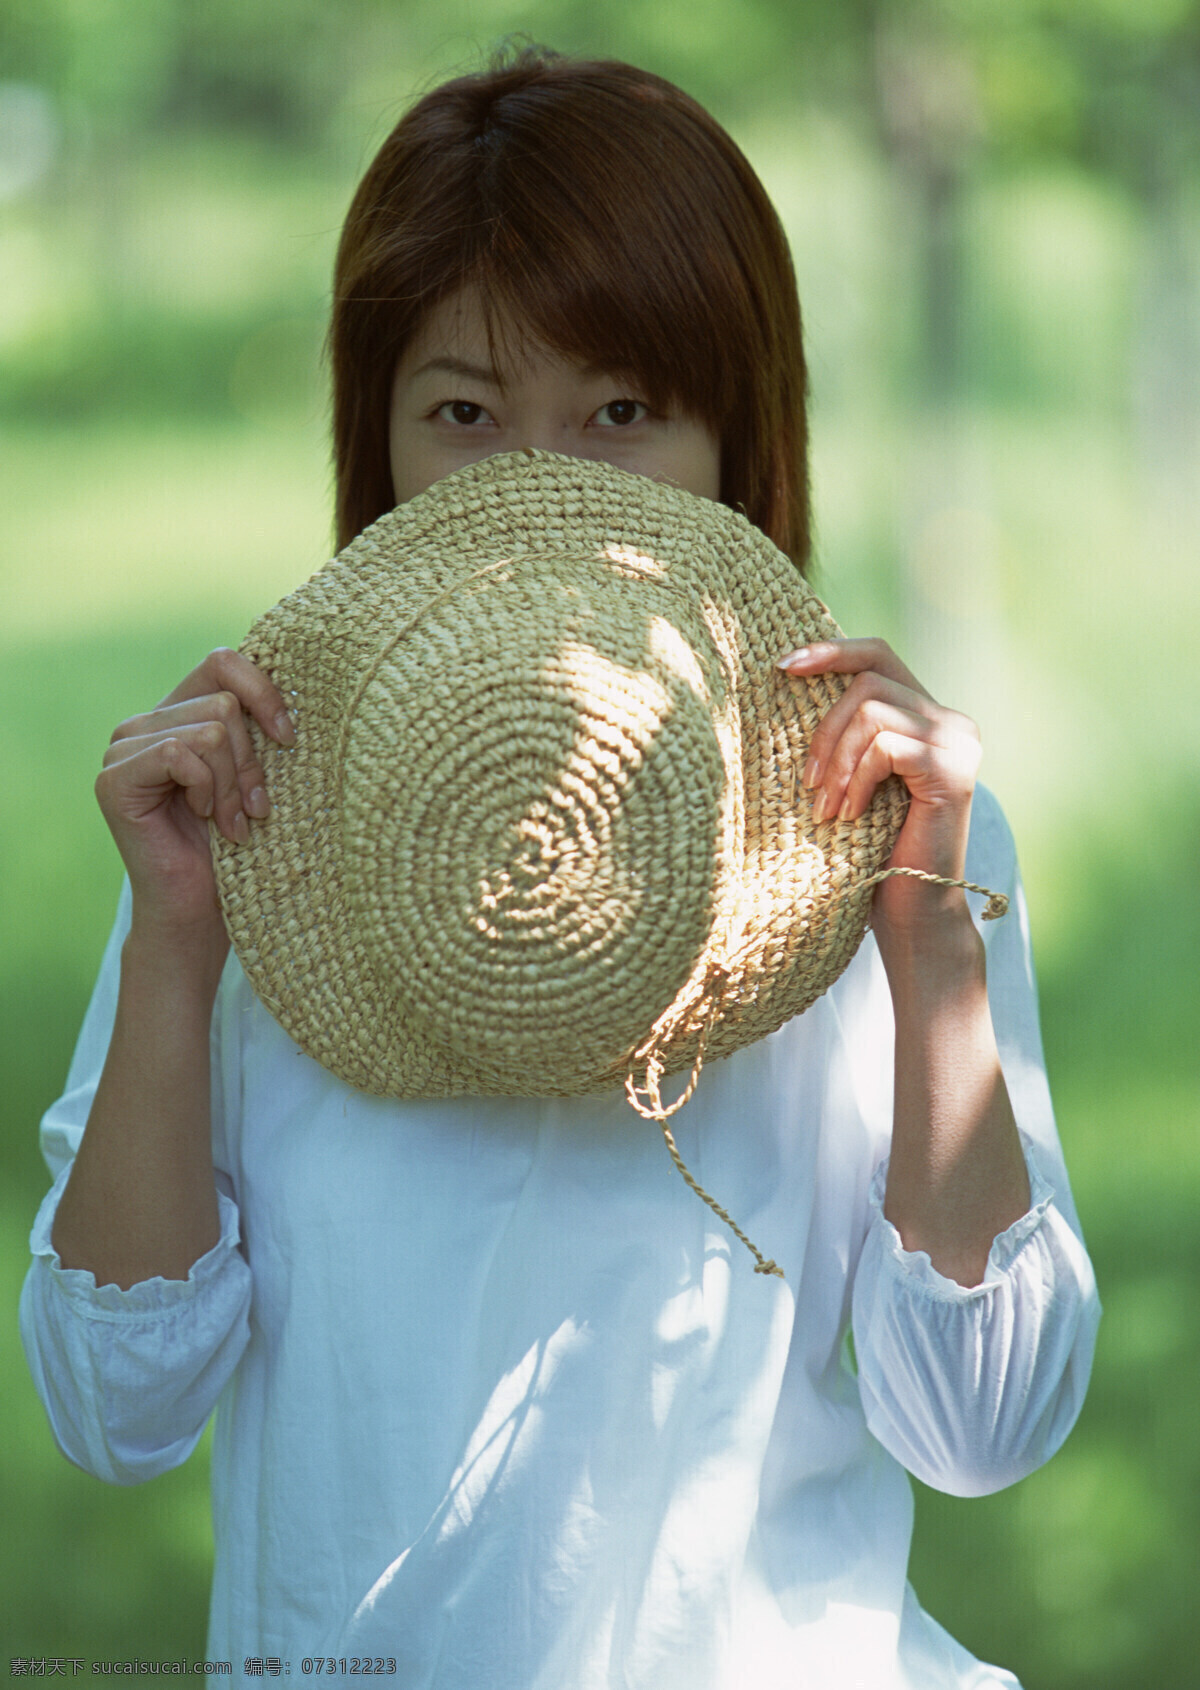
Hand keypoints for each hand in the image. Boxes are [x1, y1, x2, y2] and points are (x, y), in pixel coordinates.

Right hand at [96, 648, 294, 942]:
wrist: (201, 909)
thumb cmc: (237, 844)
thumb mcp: (255, 772)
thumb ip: (256, 726)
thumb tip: (296, 685)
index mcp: (178, 711)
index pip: (222, 662)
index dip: (263, 693)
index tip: (289, 740)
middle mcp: (144, 722)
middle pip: (224, 703)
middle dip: (252, 763)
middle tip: (255, 810)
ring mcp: (122, 748)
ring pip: (210, 731)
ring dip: (233, 786)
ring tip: (232, 823)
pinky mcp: (113, 778)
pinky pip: (178, 754)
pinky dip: (206, 790)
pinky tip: (206, 821)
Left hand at [777, 638, 981, 944]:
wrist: (911, 912)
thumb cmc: (873, 850)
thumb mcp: (855, 779)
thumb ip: (848, 733)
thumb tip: (792, 678)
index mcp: (929, 716)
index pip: (878, 655)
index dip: (831, 651)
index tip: (783, 665)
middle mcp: (952, 722)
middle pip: (869, 681)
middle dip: (825, 729)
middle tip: (808, 784)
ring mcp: (957, 743)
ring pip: (873, 713)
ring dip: (837, 761)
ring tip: (827, 807)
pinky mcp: (952, 769)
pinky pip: (885, 746)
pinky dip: (857, 779)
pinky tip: (851, 815)